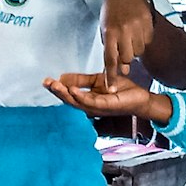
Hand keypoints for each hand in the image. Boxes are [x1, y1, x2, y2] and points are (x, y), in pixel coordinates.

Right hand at [43, 74, 172, 123]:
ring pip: (77, 102)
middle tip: (46, 82)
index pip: (68, 94)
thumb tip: (62, 77)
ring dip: (65, 94)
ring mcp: (97, 108)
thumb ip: (81, 80)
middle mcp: (89, 106)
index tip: (46, 80)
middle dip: (57, 91)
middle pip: (69, 100)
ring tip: (55, 85)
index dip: (57, 88)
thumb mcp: (98, 80)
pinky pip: (90, 102)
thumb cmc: (120, 90)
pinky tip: (73, 90)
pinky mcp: (106, 106)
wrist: (139, 97)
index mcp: (86, 100)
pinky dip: (81, 96)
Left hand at [101, 0, 155, 77]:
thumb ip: (112, 52)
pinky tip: (137, 32)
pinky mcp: (148, 22)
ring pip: (139, 51)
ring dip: (135, 49)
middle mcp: (123, 30)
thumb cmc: (112, 16)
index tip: (112, 89)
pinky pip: (147, 42)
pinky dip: (143, 41)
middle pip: (127, 58)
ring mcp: (137, 25)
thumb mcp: (106, 32)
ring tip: (130, 37)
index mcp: (109, 33)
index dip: (111, 76)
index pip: (110, 59)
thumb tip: (124, 71)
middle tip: (124, 48)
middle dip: (125, 58)